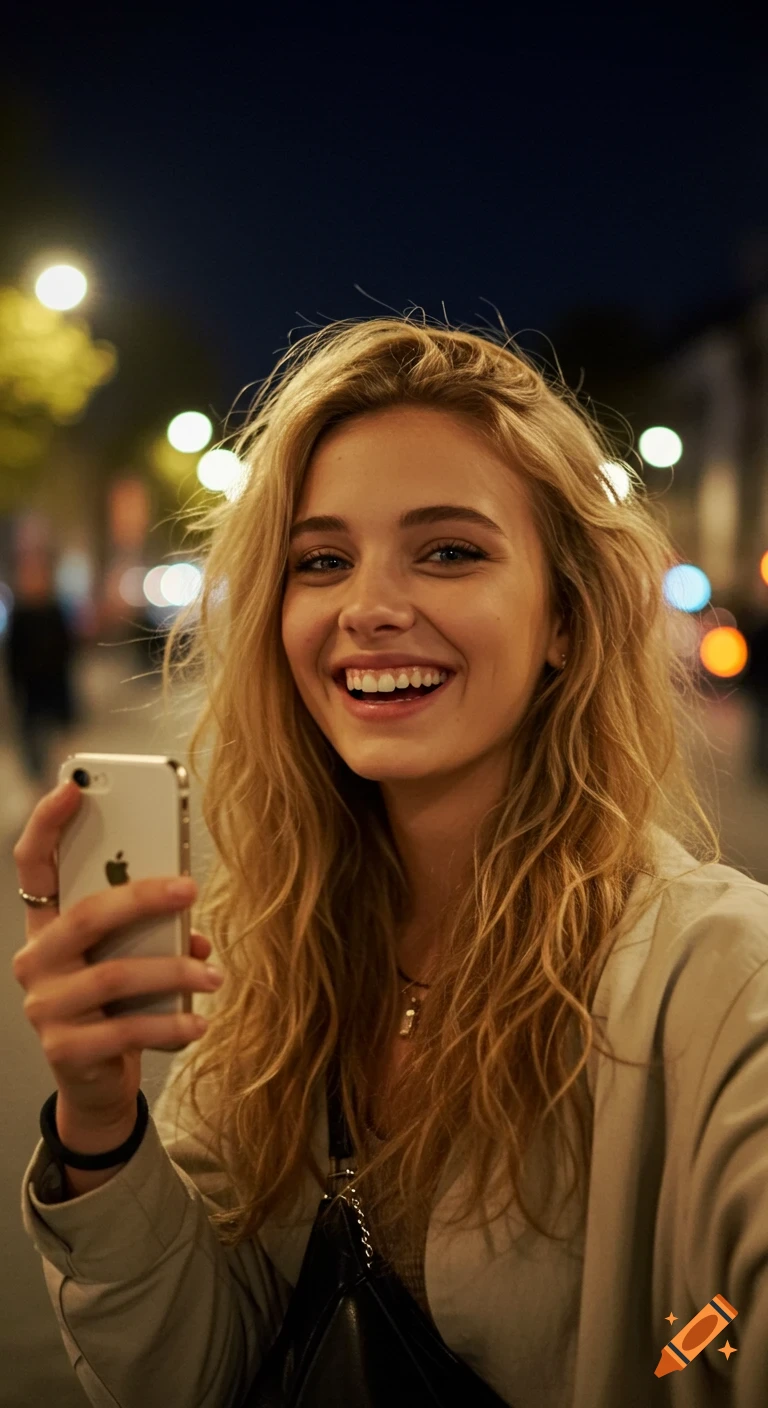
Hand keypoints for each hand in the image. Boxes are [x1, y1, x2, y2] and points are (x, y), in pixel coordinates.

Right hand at [11, 780, 219, 1126]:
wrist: (97, 1080)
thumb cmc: (118, 1003)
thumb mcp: (128, 956)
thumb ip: (148, 930)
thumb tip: (192, 924)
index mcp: (47, 925)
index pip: (33, 865)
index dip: (47, 824)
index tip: (72, 785)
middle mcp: (36, 960)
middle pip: (85, 916)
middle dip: (141, 896)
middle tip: (188, 887)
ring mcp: (45, 1006)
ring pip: (114, 975)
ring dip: (172, 970)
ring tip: (212, 973)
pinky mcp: (65, 1049)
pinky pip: (126, 1029)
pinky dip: (171, 1024)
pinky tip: (200, 1022)